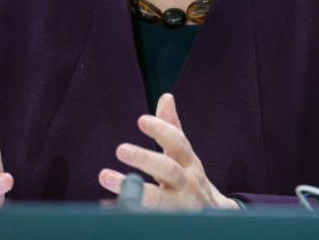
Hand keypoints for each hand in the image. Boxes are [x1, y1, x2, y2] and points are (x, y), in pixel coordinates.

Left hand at [98, 93, 238, 209]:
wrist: (213, 215)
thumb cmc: (191, 178)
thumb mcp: (185, 154)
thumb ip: (172, 128)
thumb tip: (166, 97)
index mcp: (189, 162)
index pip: (178, 143)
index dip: (162, 130)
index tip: (142, 120)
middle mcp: (186, 183)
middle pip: (168, 170)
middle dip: (146, 159)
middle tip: (121, 149)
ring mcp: (179, 207)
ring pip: (158, 200)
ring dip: (132, 189)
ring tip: (105, 176)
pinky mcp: (169, 222)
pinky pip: (147, 218)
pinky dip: (127, 211)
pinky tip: (109, 205)